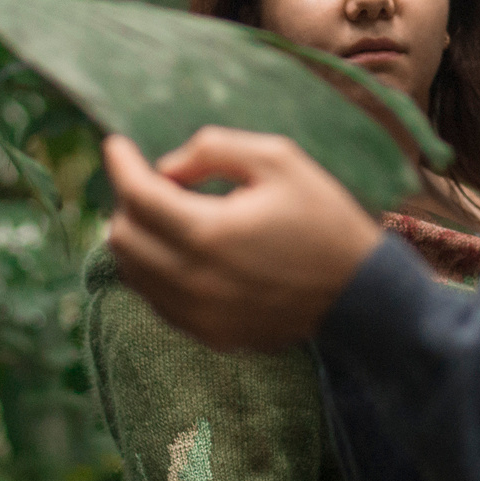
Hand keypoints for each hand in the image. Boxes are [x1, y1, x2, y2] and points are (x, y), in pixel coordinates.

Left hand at [102, 129, 386, 350]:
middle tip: (153, 182)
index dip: (120, 164)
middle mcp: (194, 282)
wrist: (362, 295)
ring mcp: (199, 316)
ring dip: (136, 237)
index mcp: (209, 233)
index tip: (117, 145)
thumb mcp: (278, 159)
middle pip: (122, 238)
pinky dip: (155, 271)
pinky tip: (182, 251)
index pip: (137, 196)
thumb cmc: (323, 219)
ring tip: (166, 213)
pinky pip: (157, 301)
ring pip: (133, 274)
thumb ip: (214, 149)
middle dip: (128, 202)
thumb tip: (167, 168)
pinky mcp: (210, 335)